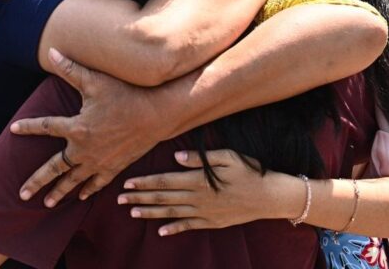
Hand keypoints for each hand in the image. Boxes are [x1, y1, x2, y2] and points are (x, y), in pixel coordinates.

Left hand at [10, 48, 169, 206]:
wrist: (157, 114)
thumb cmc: (126, 93)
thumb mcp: (96, 80)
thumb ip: (70, 68)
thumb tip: (51, 51)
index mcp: (77, 128)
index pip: (46, 127)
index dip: (28, 128)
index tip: (13, 130)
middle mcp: (85, 149)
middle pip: (55, 168)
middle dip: (37, 181)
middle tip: (22, 194)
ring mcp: (100, 161)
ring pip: (74, 180)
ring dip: (60, 191)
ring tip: (47, 203)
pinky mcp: (115, 166)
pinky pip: (98, 182)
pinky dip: (89, 189)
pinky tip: (82, 196)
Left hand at [117, 149, 273, 235]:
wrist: (269, 196)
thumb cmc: (249, 171)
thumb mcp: (228, 156)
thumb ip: (200, 157)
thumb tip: (176, 157)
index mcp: (198, 179)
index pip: (165, 181)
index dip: (145, 182)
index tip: (128, 183)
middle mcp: (197, 197)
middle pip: (163, 198)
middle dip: (140, 198)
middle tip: (119, 199)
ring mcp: (204, 212)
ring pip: (171, 213)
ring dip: (150, 213)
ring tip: (132, 213)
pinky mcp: (211, 222)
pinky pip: (188, 226)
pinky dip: (173, 229)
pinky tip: (160, 232)